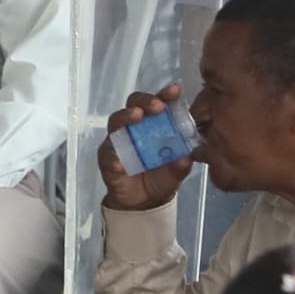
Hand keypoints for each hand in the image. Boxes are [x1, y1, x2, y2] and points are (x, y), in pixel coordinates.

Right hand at [96, 82, 193, 211]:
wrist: (145, 203)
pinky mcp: (107, 160)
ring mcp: (118, 142)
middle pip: (133, 105)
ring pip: (116, 123)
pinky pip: (107, 155)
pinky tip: (121, 163)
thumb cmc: (162, 177)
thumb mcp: (178, 171)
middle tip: (157, 106)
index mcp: (154, 125)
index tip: (174, 91)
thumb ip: (182, 162)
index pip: (157, 104)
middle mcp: (134, 128)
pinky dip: (113, 158)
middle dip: (144, 101)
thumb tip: (187, 155)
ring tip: (136, 116)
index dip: (165, 95)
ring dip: (125, 117)